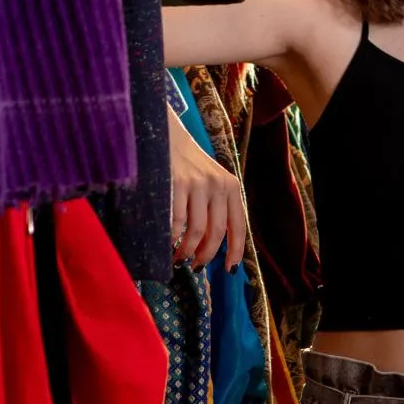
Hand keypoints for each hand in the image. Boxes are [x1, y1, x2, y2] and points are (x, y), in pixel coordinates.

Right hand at [169, 105, 246, 270]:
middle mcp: (218, 185)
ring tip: (179, 259)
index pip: (238, 226)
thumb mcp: (211, 181)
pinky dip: (171, 240)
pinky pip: (176, 223)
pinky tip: (167, 244)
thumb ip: (216, 208)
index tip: (230, 269)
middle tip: (195, 267)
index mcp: (232, 186)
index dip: (235, 251)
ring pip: (196, 232)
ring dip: (187, 252)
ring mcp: (197, 184)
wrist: (165, 135)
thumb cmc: (188, 165)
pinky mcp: (176, 184)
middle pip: (216, 233)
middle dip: (206, 256)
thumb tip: (213, 247)